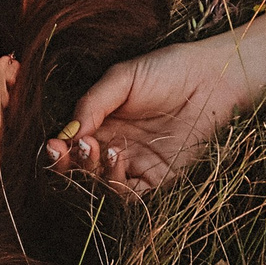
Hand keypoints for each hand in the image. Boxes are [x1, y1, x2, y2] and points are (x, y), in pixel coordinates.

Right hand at [42, 37, 256, 195]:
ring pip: (102, 185)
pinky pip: (132, 194)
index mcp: (100, 124)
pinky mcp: (159, 178)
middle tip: (72, 148)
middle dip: (70, 163)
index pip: (70, 145)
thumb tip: (67, 131)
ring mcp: (136, 165)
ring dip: (93, 172)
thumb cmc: (167, 70)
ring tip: (99, 148)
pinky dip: (117, 184)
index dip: (58, 149)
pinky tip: (117, 158)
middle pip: (81, 170)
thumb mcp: (122, 78)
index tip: (53, 143)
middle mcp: (114, 147)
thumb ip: (92, 103)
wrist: (211, 78)